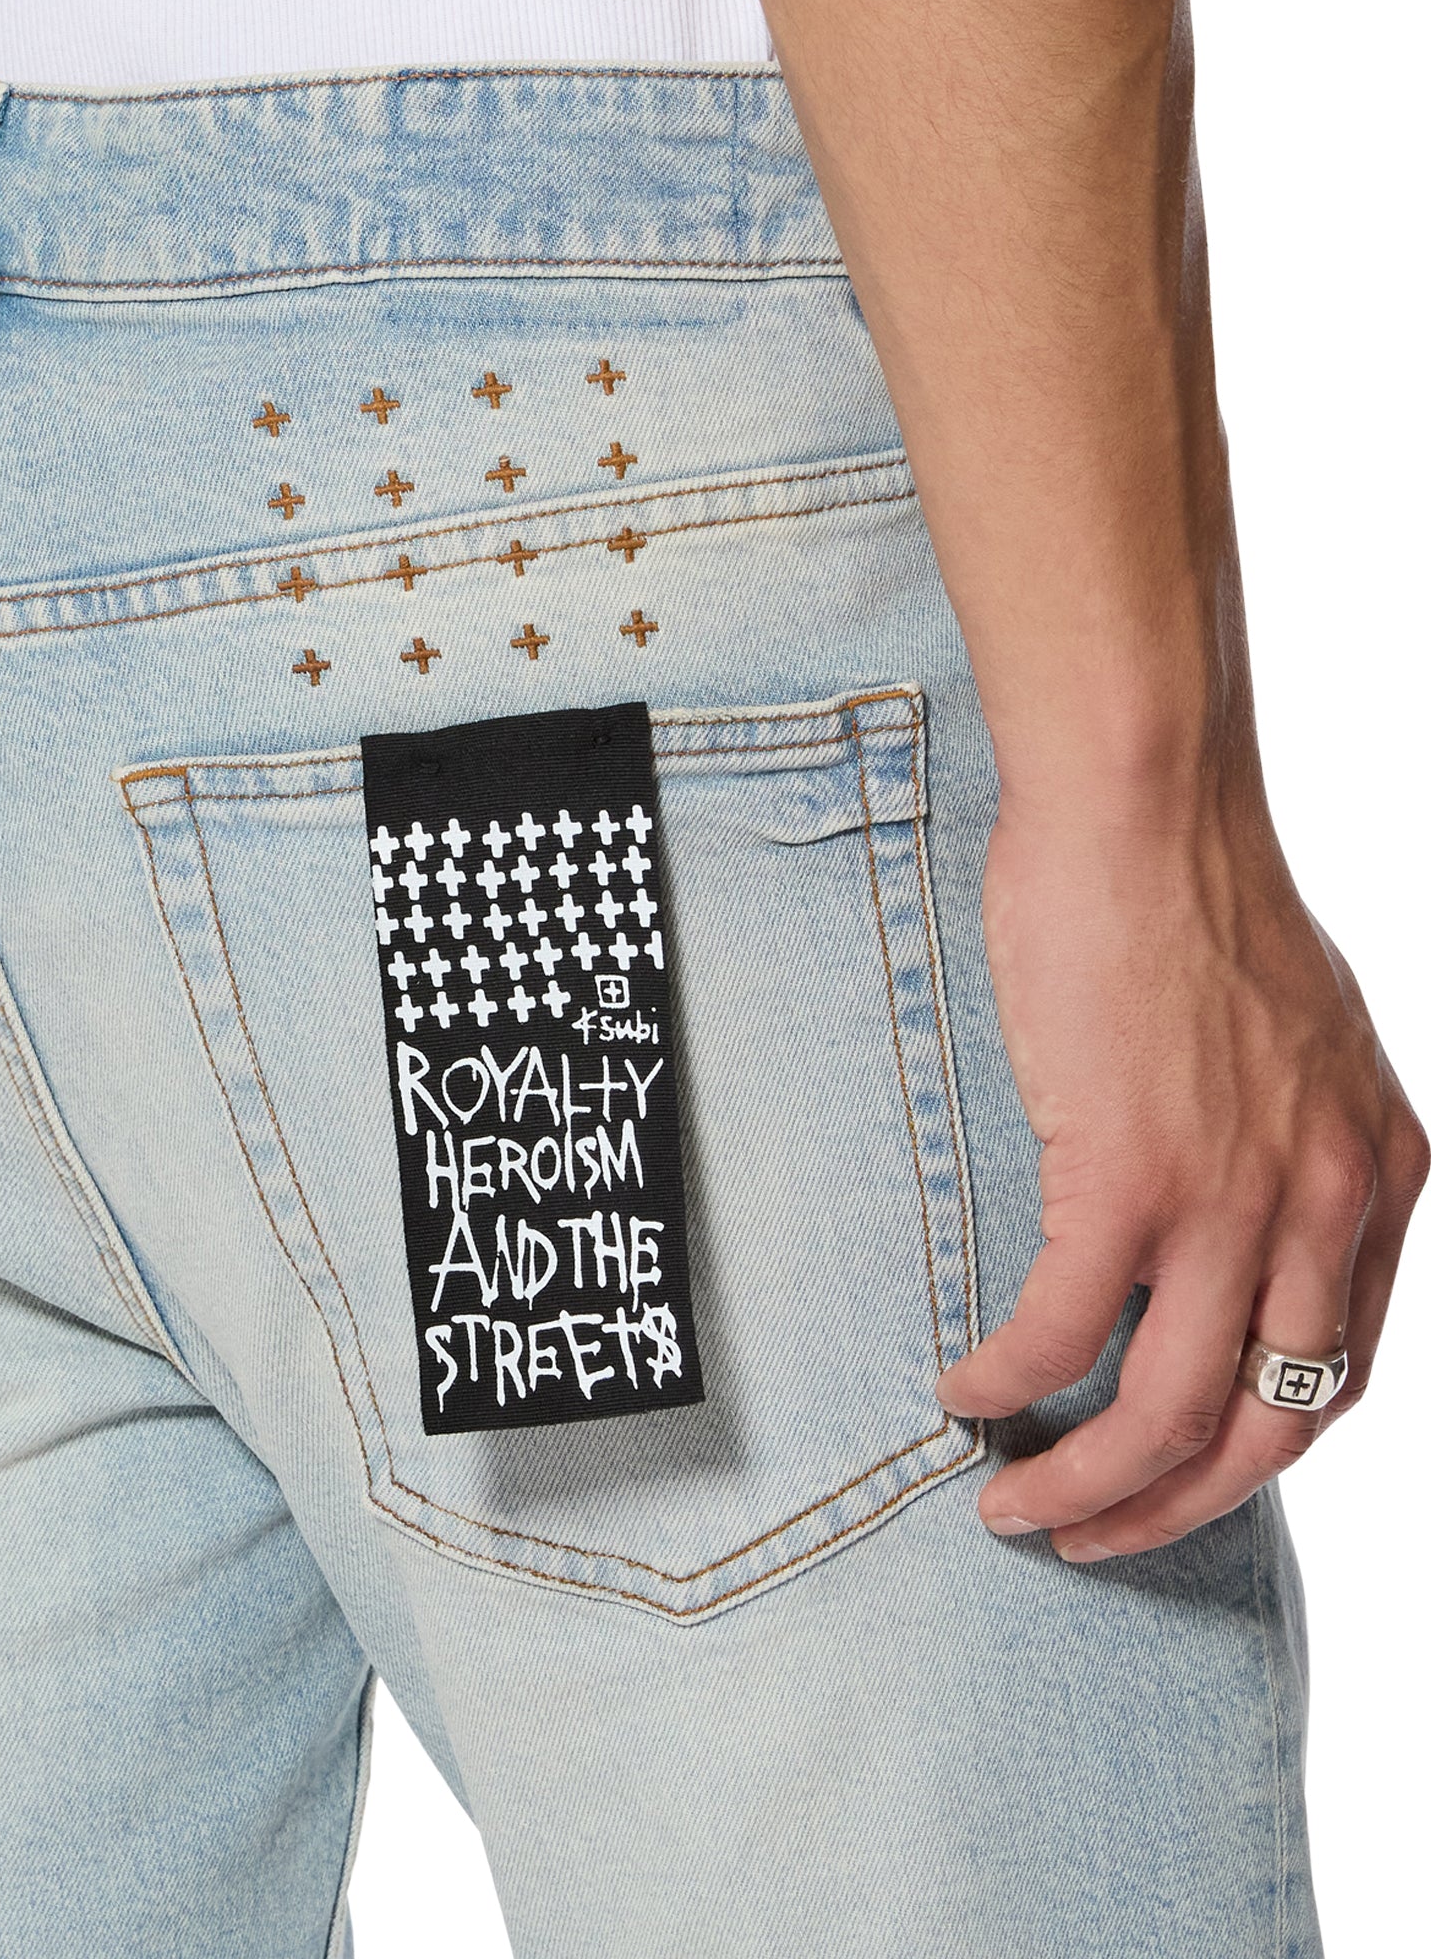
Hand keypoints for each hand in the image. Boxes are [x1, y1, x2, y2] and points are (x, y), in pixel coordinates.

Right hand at [936, 789, 1427, 1559]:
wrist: (1146, 807)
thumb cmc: (1194, 899)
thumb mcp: (1296, 1044)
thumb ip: (1288, 1144)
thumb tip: (1216, 1223)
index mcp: (1379, 1174)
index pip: (1338, 1370)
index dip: (1251, 1448)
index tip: (1174, 1470)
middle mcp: (1330, 1204)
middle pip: (1268, 1431)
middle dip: (1173, 1509)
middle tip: (1092, 1537)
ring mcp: (1235, 1198)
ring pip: (1169, 1414)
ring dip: (1087, 1489)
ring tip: (1016, 1508)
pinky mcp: (1130, 1175)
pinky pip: (1060, 1333)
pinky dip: (1008, 1384)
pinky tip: (963, 1394)